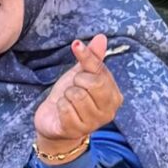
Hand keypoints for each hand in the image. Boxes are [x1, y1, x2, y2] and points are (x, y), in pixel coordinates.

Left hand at [32, 35, 121, 157]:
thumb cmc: (71, 96)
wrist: (54, 121)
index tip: (75, 45)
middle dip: (77, 81)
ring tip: (68, 101)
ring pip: (76, 95)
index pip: (101, 72)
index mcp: (114, 96)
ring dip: (66, 95)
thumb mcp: (81, 74)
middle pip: (93, 84)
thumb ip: (93, 59)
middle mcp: (108, 112)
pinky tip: (62, 111)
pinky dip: (59, 106)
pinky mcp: (75, 131)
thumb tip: (101, 37)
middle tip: (73, 87)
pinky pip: (65, 108)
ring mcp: (93, 124)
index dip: (86, 57)